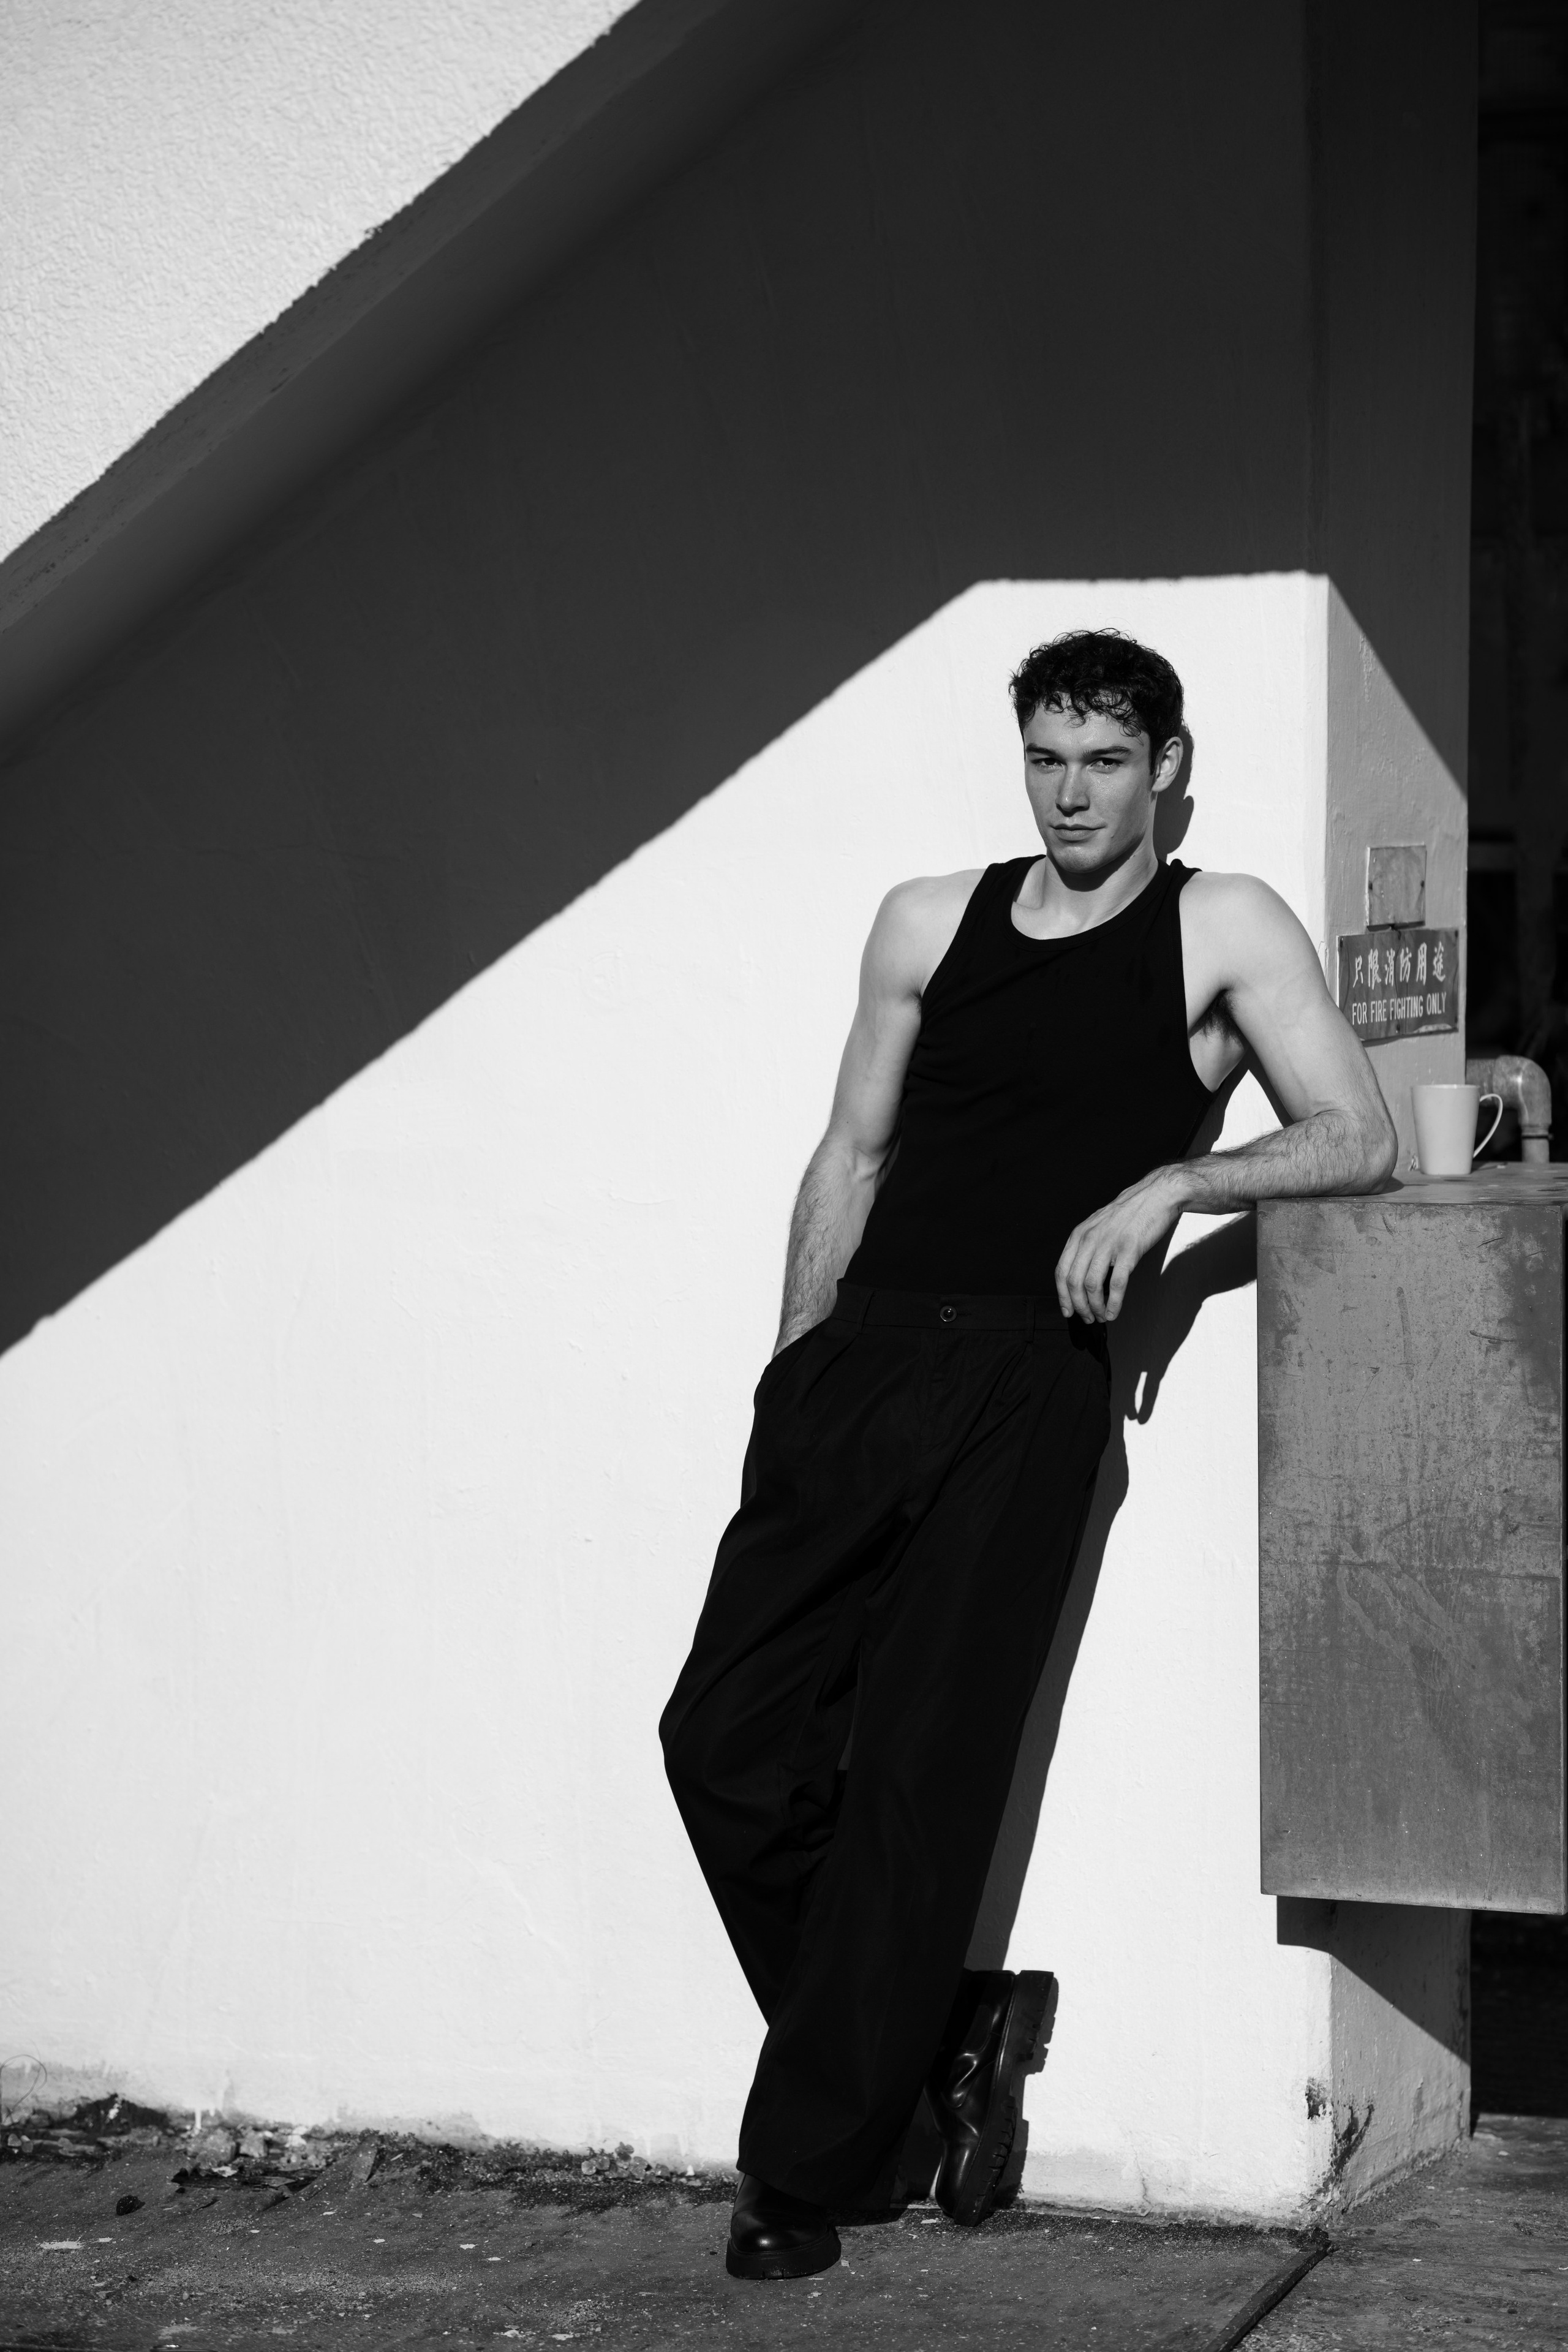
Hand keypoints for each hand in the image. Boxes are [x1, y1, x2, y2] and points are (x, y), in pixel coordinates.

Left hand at [1054, 1167, 1184, 1323]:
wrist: (1155, 1196)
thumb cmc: (1129, 1214)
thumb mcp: (1098, 1226)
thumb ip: (1087, 1248)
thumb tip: (1083, 1277)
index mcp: (1079, 1235)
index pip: (1061, 1271)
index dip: (1062, 1296)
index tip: (1067, 1311)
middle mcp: (1089, 1239)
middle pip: (1074, 1282)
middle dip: (1078, 1306)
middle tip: (1087, 1318)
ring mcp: (1108, 1245)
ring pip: (1091, 1286)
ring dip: (1095, 1307)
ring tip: (1101, 1316)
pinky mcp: (1128, 1250)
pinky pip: (1116, 1284)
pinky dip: (1113, 1303)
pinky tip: (1114, 1312)